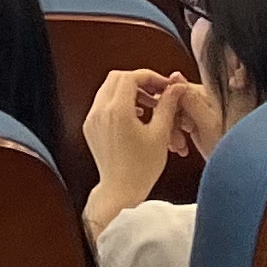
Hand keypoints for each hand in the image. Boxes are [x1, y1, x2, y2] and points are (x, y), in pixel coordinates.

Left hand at [83, 67, 184, 209]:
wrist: (120, 190)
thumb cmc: (142, 168)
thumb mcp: (160, 134)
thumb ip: (168, 105)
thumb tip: (176, 87)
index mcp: (116, 111)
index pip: (130, 77)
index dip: (150, 77)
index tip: (165, 85)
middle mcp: (99, 111)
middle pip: (116, 78)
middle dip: (139, 81)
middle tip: (158, 91)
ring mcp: (92, 118)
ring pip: (108, 89)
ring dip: (129, 91)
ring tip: (151, 105)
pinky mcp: (90, 126)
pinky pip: (102, 103)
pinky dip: (119, 102)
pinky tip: (137, 115)